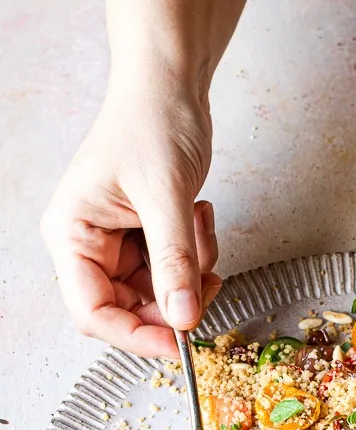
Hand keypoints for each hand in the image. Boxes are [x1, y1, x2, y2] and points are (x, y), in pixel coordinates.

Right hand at [41, 74, 220, 357]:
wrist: (170, 84)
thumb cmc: (151, 121)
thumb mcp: (166, 197)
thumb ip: (175, 263)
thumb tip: (183, 320)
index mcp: (72, 235)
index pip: (93, 313)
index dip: (136, 335)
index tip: (180, 345)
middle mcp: (89, 245)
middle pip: (128, 309)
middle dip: (173, 301)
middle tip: (208, 280)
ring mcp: (118, 243)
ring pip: (158, 293)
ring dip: (190, 273)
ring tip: (200, 227)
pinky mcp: (146, 236)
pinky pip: (174, 270)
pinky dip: (196, 256)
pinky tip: (198, 216)